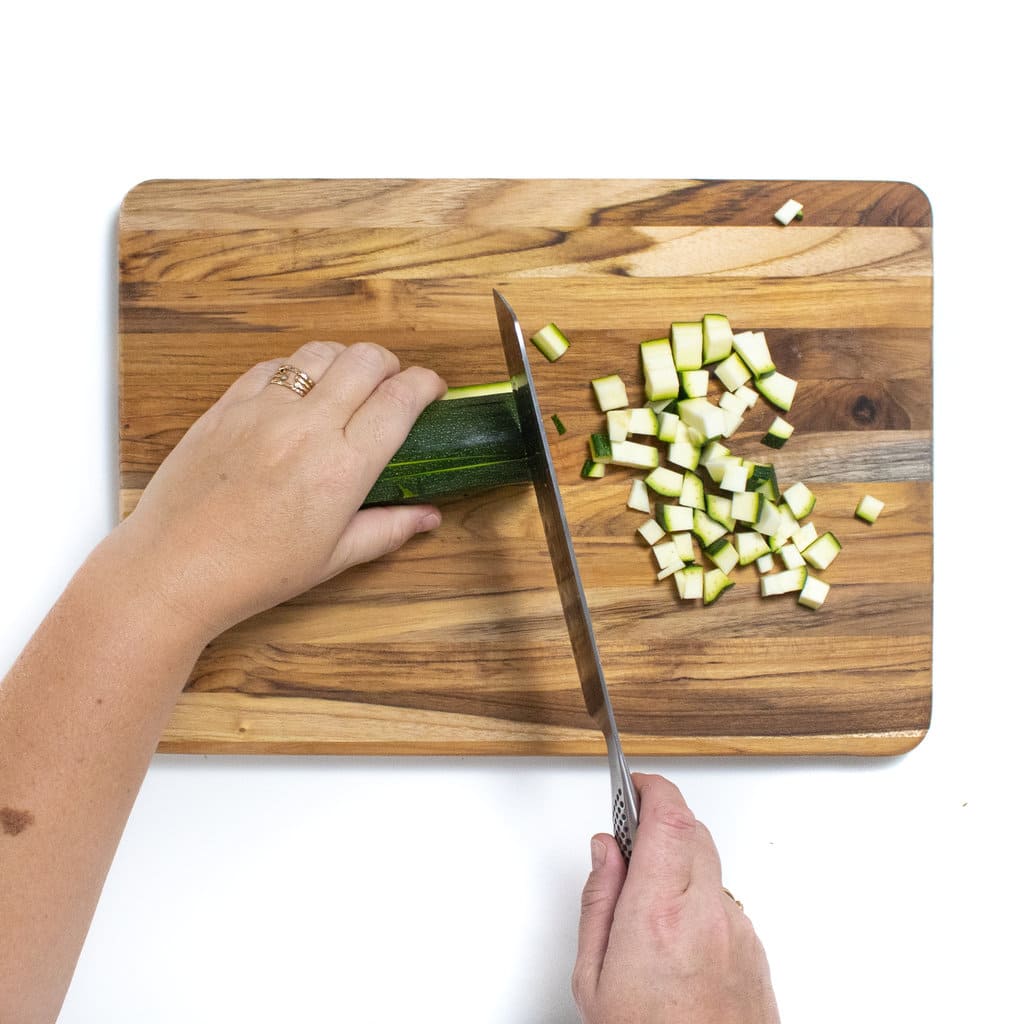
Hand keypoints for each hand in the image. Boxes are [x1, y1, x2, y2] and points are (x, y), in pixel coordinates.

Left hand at [116, 340, 446, 639]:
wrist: (175, 569)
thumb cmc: (254, 571)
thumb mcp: (334, 557)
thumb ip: (389, 529)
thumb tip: (429, 517)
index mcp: (342, 468)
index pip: (399, 400)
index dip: (425, 384)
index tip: (432, 390)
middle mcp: (306, 429)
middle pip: (366, 360)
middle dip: (391, 364)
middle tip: (393, 385)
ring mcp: (263, 411)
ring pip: (320, 353)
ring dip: (345, 360)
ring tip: (348, 383)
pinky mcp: (227, 406)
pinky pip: (272, 366)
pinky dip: (297, 369)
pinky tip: (299, 392)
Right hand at [572, 773, 779, 1023]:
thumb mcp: (593, 978)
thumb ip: (599, 899)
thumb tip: (606, 850)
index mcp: (659, 913)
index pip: (668, 817)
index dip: (651, 787)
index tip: (634, 783)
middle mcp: (706, 914)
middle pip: (693, 829)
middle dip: (663, 819)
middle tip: (632, 839)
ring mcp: (737, 931)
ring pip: (710, 864)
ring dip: (681, 861)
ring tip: (649, 902)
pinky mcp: (755, 950)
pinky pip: (724, 900)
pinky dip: (700, 897)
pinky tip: (676, 937)